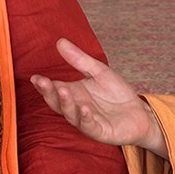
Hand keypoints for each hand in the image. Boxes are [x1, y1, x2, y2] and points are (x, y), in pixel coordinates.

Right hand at [30, 39, 166, 155]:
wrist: (139, 112)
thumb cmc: (116, 93)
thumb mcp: (99, 71)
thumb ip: (79, 60)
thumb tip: (60, 41)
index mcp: (73, 94)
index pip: (54, 89)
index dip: (44, 85)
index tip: (35, 77)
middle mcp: (76, 108)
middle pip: (58, 103)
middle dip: (49, 93)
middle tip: (43, 82)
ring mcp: (87, 121)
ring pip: (71, 115)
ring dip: (66, 104)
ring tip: (63, 91)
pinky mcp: (100, 132)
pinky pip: (90, 127)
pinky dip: (86, 118)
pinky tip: (85, 109)